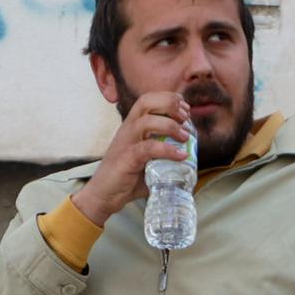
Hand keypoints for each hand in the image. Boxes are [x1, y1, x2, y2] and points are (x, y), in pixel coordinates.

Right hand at [71, 92, 193, 227]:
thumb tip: (190, 155)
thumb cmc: (127, 177)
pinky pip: (148, 148)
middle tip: (185, 118)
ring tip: (185, 137)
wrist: (104, 195)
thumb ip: (164, 153)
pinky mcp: (127, 158)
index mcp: (132, 125)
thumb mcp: (148, 159)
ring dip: (170, 125)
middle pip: (146, 101)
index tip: (186, 111)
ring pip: (147, 121)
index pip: (149, 99)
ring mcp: (126, 142)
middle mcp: (128, 128)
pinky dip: (168, 150)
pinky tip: (181, 156)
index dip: (170, 99)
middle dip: (170, 104)